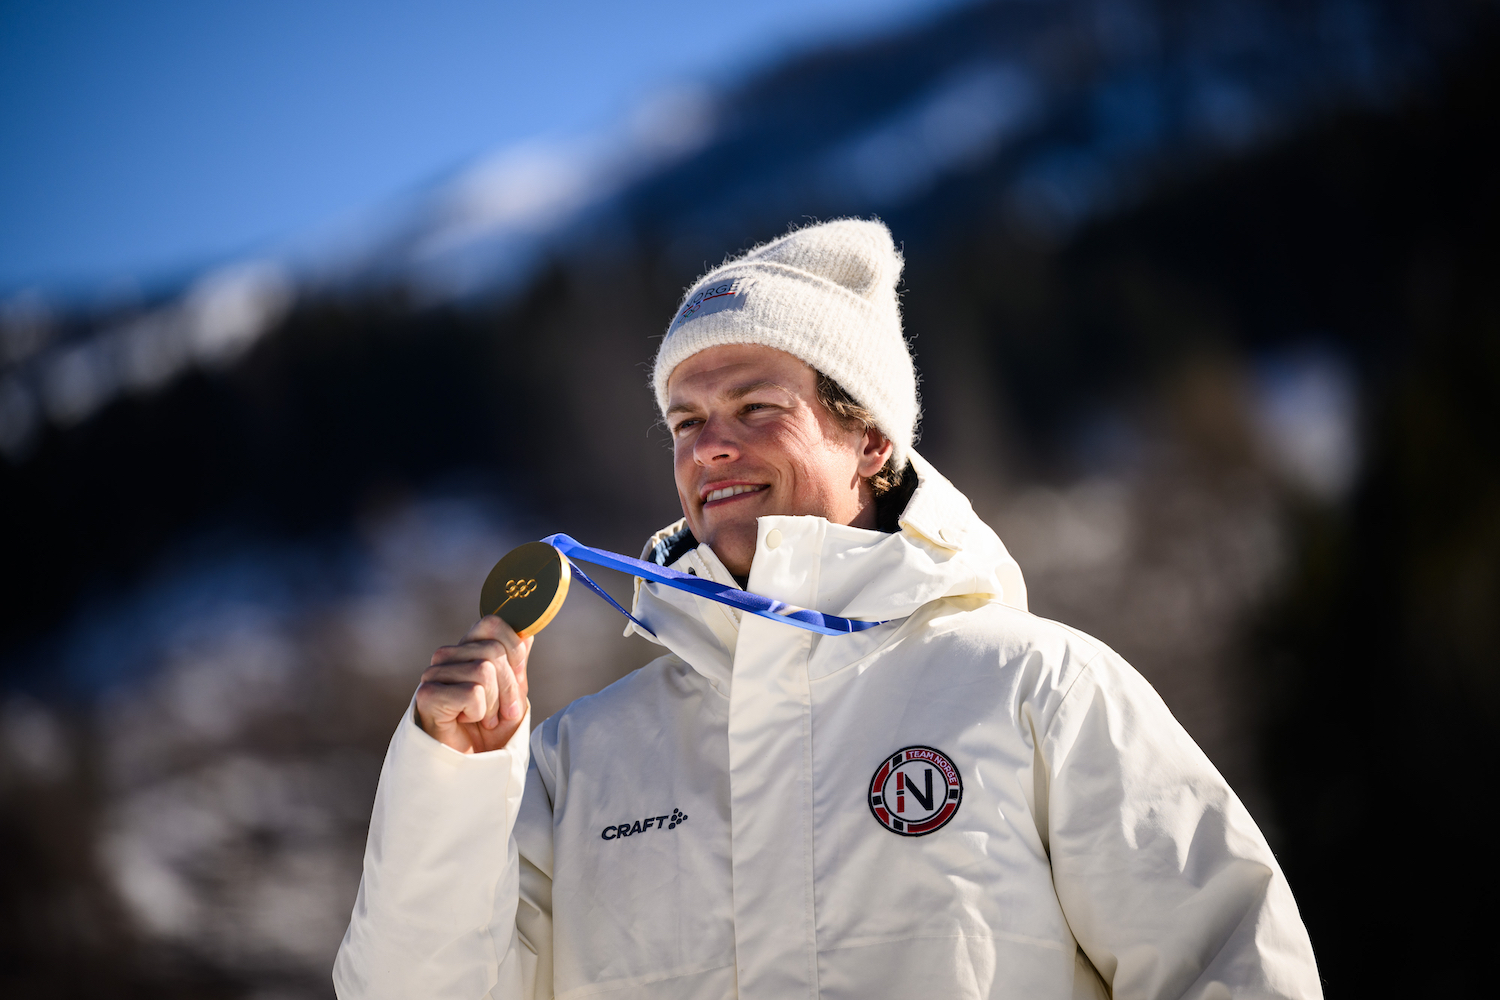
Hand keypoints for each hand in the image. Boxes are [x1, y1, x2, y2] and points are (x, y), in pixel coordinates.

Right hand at [415, 615, 531, 753]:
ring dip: (493, 704)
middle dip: (509, 688)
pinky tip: (466, 722)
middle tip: (500, 714)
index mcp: (466, 650)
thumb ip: (516, 664)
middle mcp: (446, 657)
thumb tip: (528, 634)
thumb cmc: (490, 732)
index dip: (514, 650)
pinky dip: (478, 712)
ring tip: (483, 720)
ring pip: (484, 670)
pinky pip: (472, 692)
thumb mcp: (512, 695)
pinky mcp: (427, 696)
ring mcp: (433, 675)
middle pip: (494, 651)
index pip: (492, 623)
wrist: (471, 768)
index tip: (517, 677)